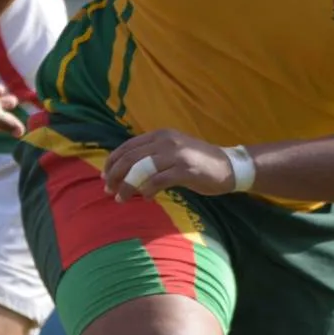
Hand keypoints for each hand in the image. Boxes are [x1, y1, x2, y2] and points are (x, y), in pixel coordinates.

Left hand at [104, 129, 235, 200]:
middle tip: (108, 190)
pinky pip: (157, 181)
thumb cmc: (197, 162)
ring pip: (140, 170)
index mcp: (160, 135)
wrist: (230, 167)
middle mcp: (166, 141)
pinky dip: (147, 191)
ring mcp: (176, 155)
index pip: (127, 147)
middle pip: (130, 159)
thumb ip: (151, 155)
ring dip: (127, 186)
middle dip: (114, 176)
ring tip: (121, 198)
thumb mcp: (172, 151)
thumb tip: (124, 170)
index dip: (112, 162)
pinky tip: (146, 198)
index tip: (104, 176)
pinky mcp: (185, 170)